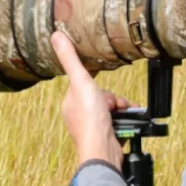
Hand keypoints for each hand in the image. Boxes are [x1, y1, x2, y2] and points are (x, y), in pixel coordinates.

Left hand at [51, 31, 134, 169]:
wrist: (103, 149)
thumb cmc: (89, 119)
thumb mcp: (80, 82)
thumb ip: (70, 59)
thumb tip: (55, 35)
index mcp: (70, 100)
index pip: (84, 82)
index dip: (94, 78)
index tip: (101, 74)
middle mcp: (79, 113)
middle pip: (101, 94)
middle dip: (112, 96)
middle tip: (111, 103)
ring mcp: (93, 124)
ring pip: (112, 106)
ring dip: (121, 106)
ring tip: (122, 112)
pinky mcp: (106, 133)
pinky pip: (119, 119)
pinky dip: (127, 118)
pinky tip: (129, 120)